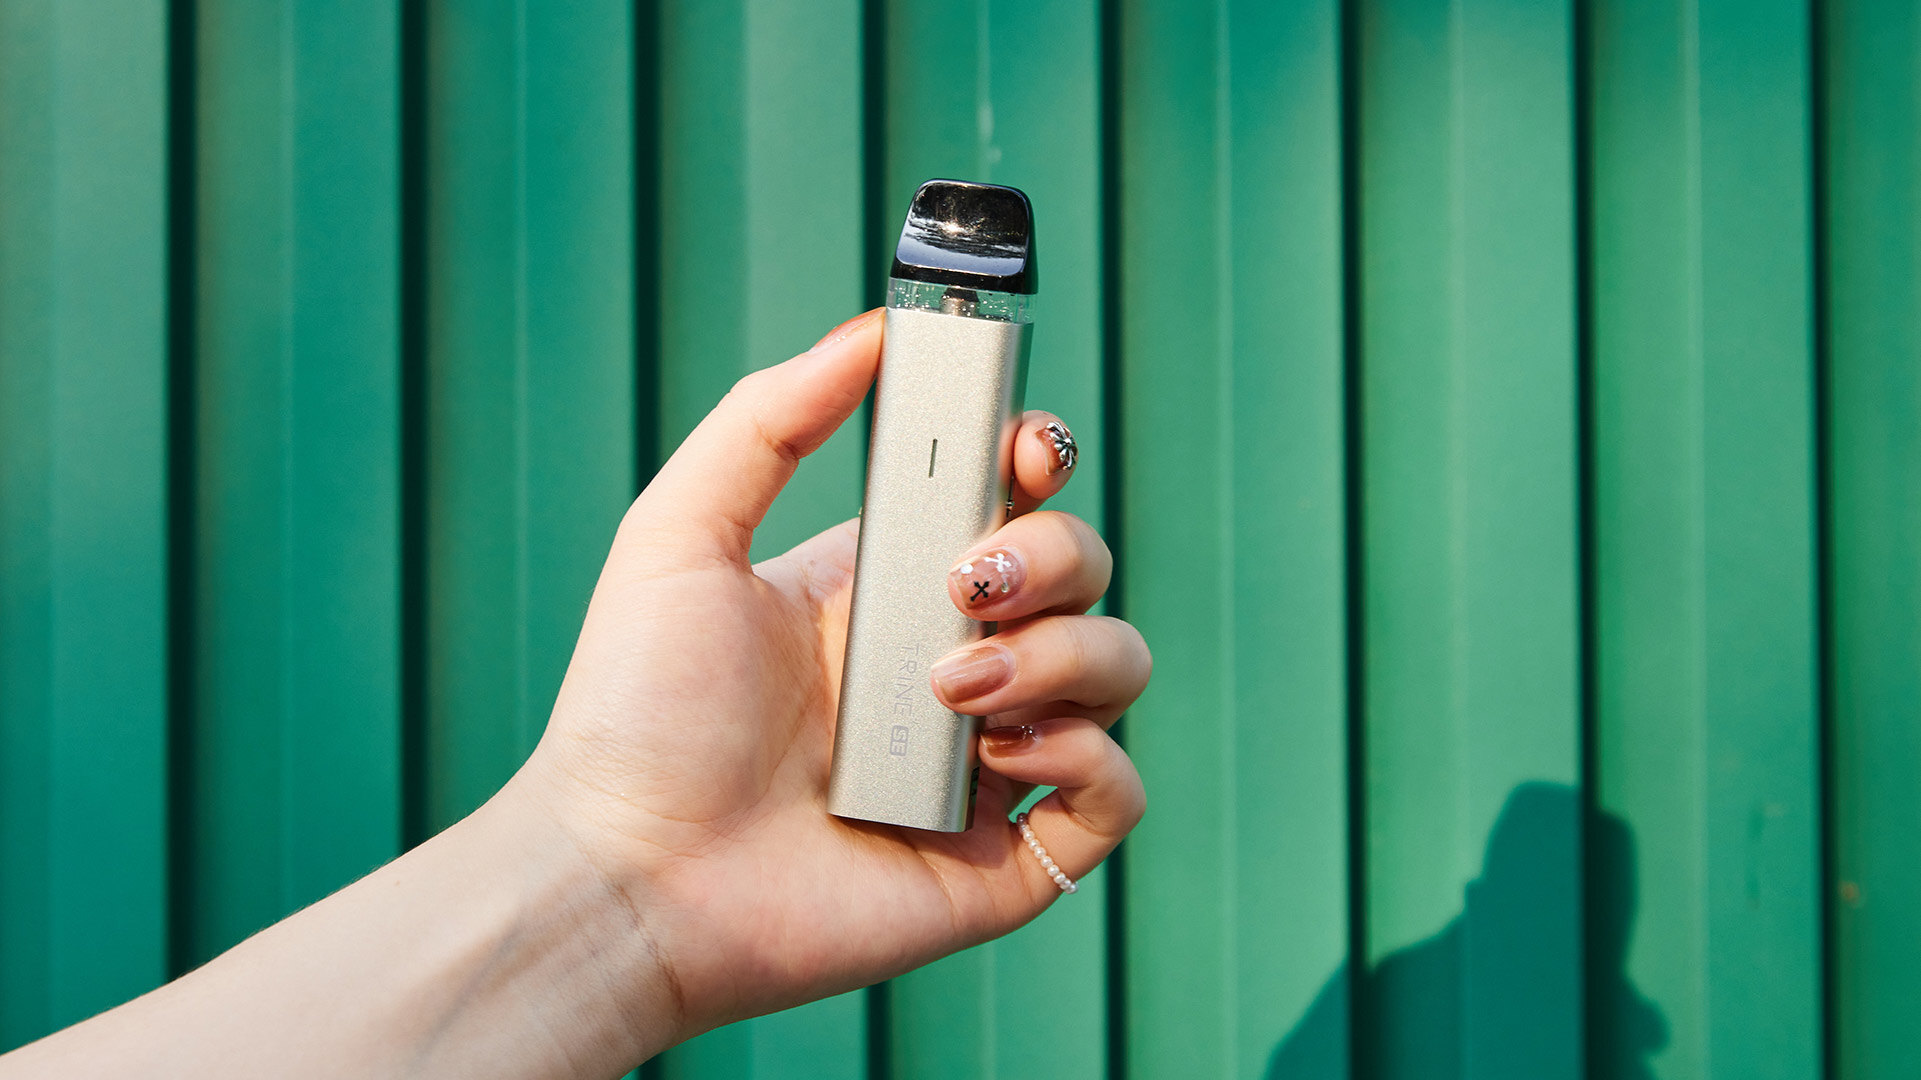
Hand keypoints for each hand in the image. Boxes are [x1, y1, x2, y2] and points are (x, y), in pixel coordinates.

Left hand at [512, 309, 1150, 1045]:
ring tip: (953, 691)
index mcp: (888, 588)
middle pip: (1083, 570)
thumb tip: (872, 332)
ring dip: (1063, 653)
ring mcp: (988, 762)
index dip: (1039, 461)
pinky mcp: (1007, 856)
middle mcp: (951, 664)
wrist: (627, 875)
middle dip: (1049, 555)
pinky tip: (1000, 756)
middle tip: (961, 587)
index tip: (1021, 450)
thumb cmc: (636, 714)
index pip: (1012, 500)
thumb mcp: (682, 532)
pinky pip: (1118, 792)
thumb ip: (770, 417)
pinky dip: (1091, 758)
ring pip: (1117, 667)